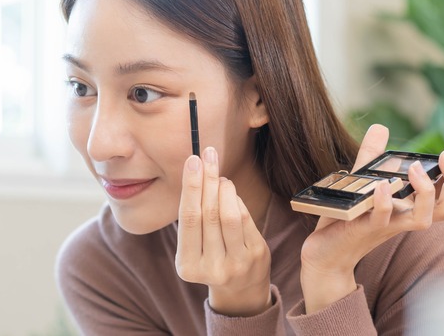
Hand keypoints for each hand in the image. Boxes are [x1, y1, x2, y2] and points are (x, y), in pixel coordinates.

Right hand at [175, 146, 271, 316]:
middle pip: (208, 214)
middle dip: (207, 179)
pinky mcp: (256, 256)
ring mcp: (236, 264)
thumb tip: (197, 171)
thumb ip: (194, 216)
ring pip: (229, 215)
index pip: (189, 219)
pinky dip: (236, 200)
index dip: (190, 187)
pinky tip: (230, 192)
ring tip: (219, 176)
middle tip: (207, 155)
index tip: (192, 161)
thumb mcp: (194, 247)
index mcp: (187, 265)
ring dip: (224, 188)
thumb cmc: (211, 257)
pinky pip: (245, 219)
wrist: (240, 288)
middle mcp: (211, 268)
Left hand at [299, 124, 443, 312]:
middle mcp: (404, 218)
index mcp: (408, 206)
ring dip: (424, 192)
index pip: (443, 190)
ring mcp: (387, 226)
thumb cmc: (348, 218)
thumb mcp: (362, 182)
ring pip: (422, 219)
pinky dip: (385, 203)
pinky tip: (383, 185)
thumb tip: (381, 128)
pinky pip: (381, 219)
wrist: (327, 253)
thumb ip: (372, 156)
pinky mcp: (364, 230)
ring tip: (416, 168)